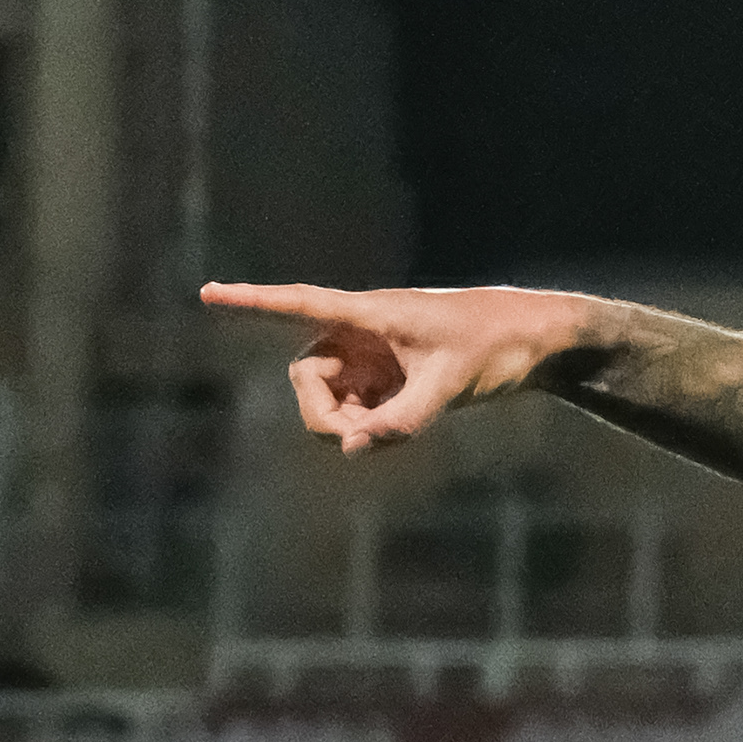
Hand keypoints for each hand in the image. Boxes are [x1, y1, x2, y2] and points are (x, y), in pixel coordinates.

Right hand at [198, 281, 596, 454]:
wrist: (536, 342)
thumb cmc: (495, 346)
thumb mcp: (450, 386)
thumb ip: (402, 420)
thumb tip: (356, 447)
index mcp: (370, 313)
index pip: (299, 303)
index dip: (251, 301)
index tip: (207, 295)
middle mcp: (363, 332)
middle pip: (308, 376)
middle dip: (322, 413)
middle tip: (360, 439)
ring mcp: (375, 357)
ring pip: (331, 399)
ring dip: (348, 425)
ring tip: (389, 434)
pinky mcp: (391, 379)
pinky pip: (358, 410)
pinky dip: (369, 428)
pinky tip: (398, 430)